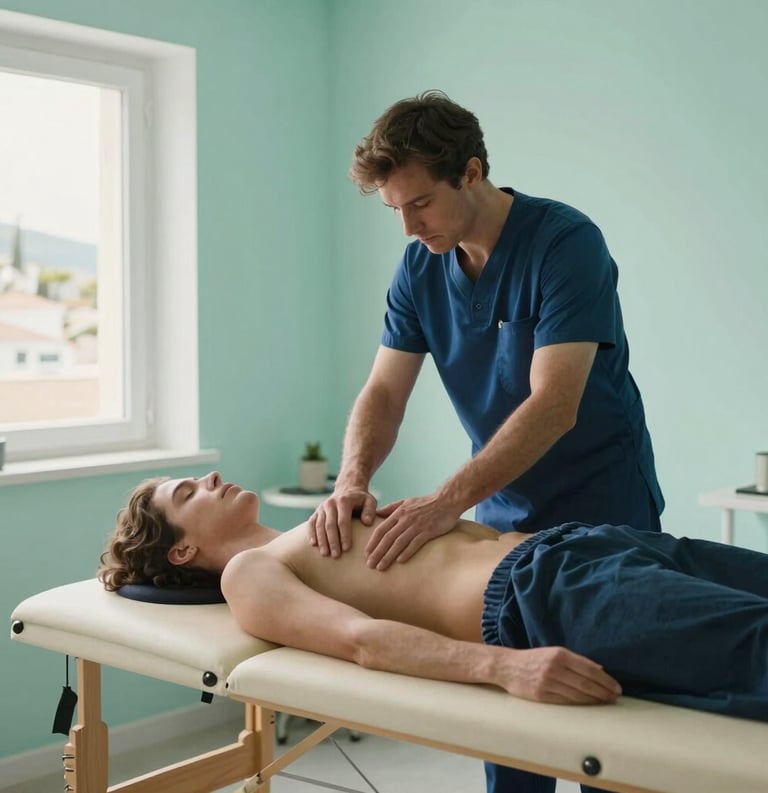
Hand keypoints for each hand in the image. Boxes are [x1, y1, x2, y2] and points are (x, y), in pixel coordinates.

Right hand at [308, 485, 377, 557]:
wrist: (347, 488)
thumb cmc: (361, 499)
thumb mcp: (370, 501)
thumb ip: (370, 511)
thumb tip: (367, 523)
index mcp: (344, 501)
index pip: (343, 521)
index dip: (344, 535)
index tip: (347, 549)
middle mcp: (330, 503)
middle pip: (330, 525)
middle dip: (332, 541)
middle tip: (336, 556)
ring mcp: (322, 507)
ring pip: (319, 525)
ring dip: (322, 540)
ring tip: (325, 554)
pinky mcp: (316, 512)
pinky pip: (311, 523)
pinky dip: (311, 533)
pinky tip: (313, 544)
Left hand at [364, 493, 460, 569]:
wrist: (446, 500)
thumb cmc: (425, 503)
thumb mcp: (405, 502)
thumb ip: (390, 508)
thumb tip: (376, 514)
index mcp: (398, 513)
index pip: (381, 530)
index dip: (372, 543)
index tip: (366, 554)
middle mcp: (405, 519)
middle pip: (387, 538)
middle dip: (377, 552)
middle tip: (369, 565)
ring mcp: (417, 525)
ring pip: (399, 543)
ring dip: (388, 556)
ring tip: (381, 567)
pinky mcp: (428, 531)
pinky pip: (415, 543)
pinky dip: (406, 552)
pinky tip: (400, 561)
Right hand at [499, 647, 621, 704]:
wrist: (508, 666)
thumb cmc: (534, 659)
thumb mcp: (554, 653)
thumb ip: (575, 661)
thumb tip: (600, 670)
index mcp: (560, 654)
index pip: (589, 669)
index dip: (605, 680)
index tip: (617, 687)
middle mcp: (554, 667)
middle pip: (586, 683)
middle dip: (603, 692)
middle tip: (615, 698)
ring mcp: (548, 682)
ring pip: (577, 695)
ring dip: (594, 700)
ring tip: (605, 702)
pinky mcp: (541, 695)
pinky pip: (565, 701)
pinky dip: (579, 704)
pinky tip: (588, 705)